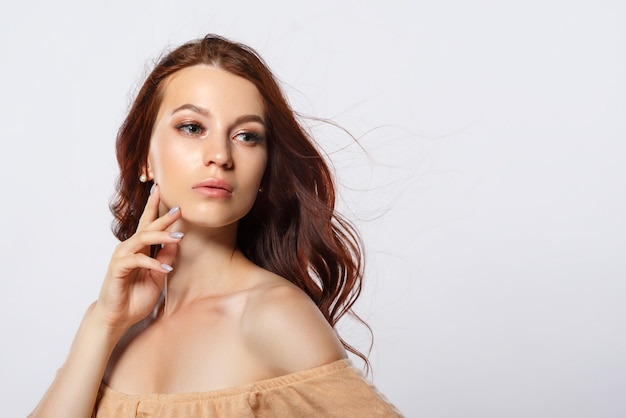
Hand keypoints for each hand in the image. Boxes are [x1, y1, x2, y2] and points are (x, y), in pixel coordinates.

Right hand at [94, 185, 182, 333]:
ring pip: (142, 240)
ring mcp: (122, 257)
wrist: (117, 317)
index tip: (160, 190)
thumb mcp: (157, 277)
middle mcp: (129, 248)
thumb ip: (165, 259)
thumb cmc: (135, 297)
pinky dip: (152, 263)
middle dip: (163, 217)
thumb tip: (177, 243)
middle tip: (179, 209)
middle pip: (147, 227)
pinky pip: (137, 260)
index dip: (154, 207)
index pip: (147, 223)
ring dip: (162, 237)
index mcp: (139, 249)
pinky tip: (165, 268)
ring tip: (179, 237)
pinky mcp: (117, 268)